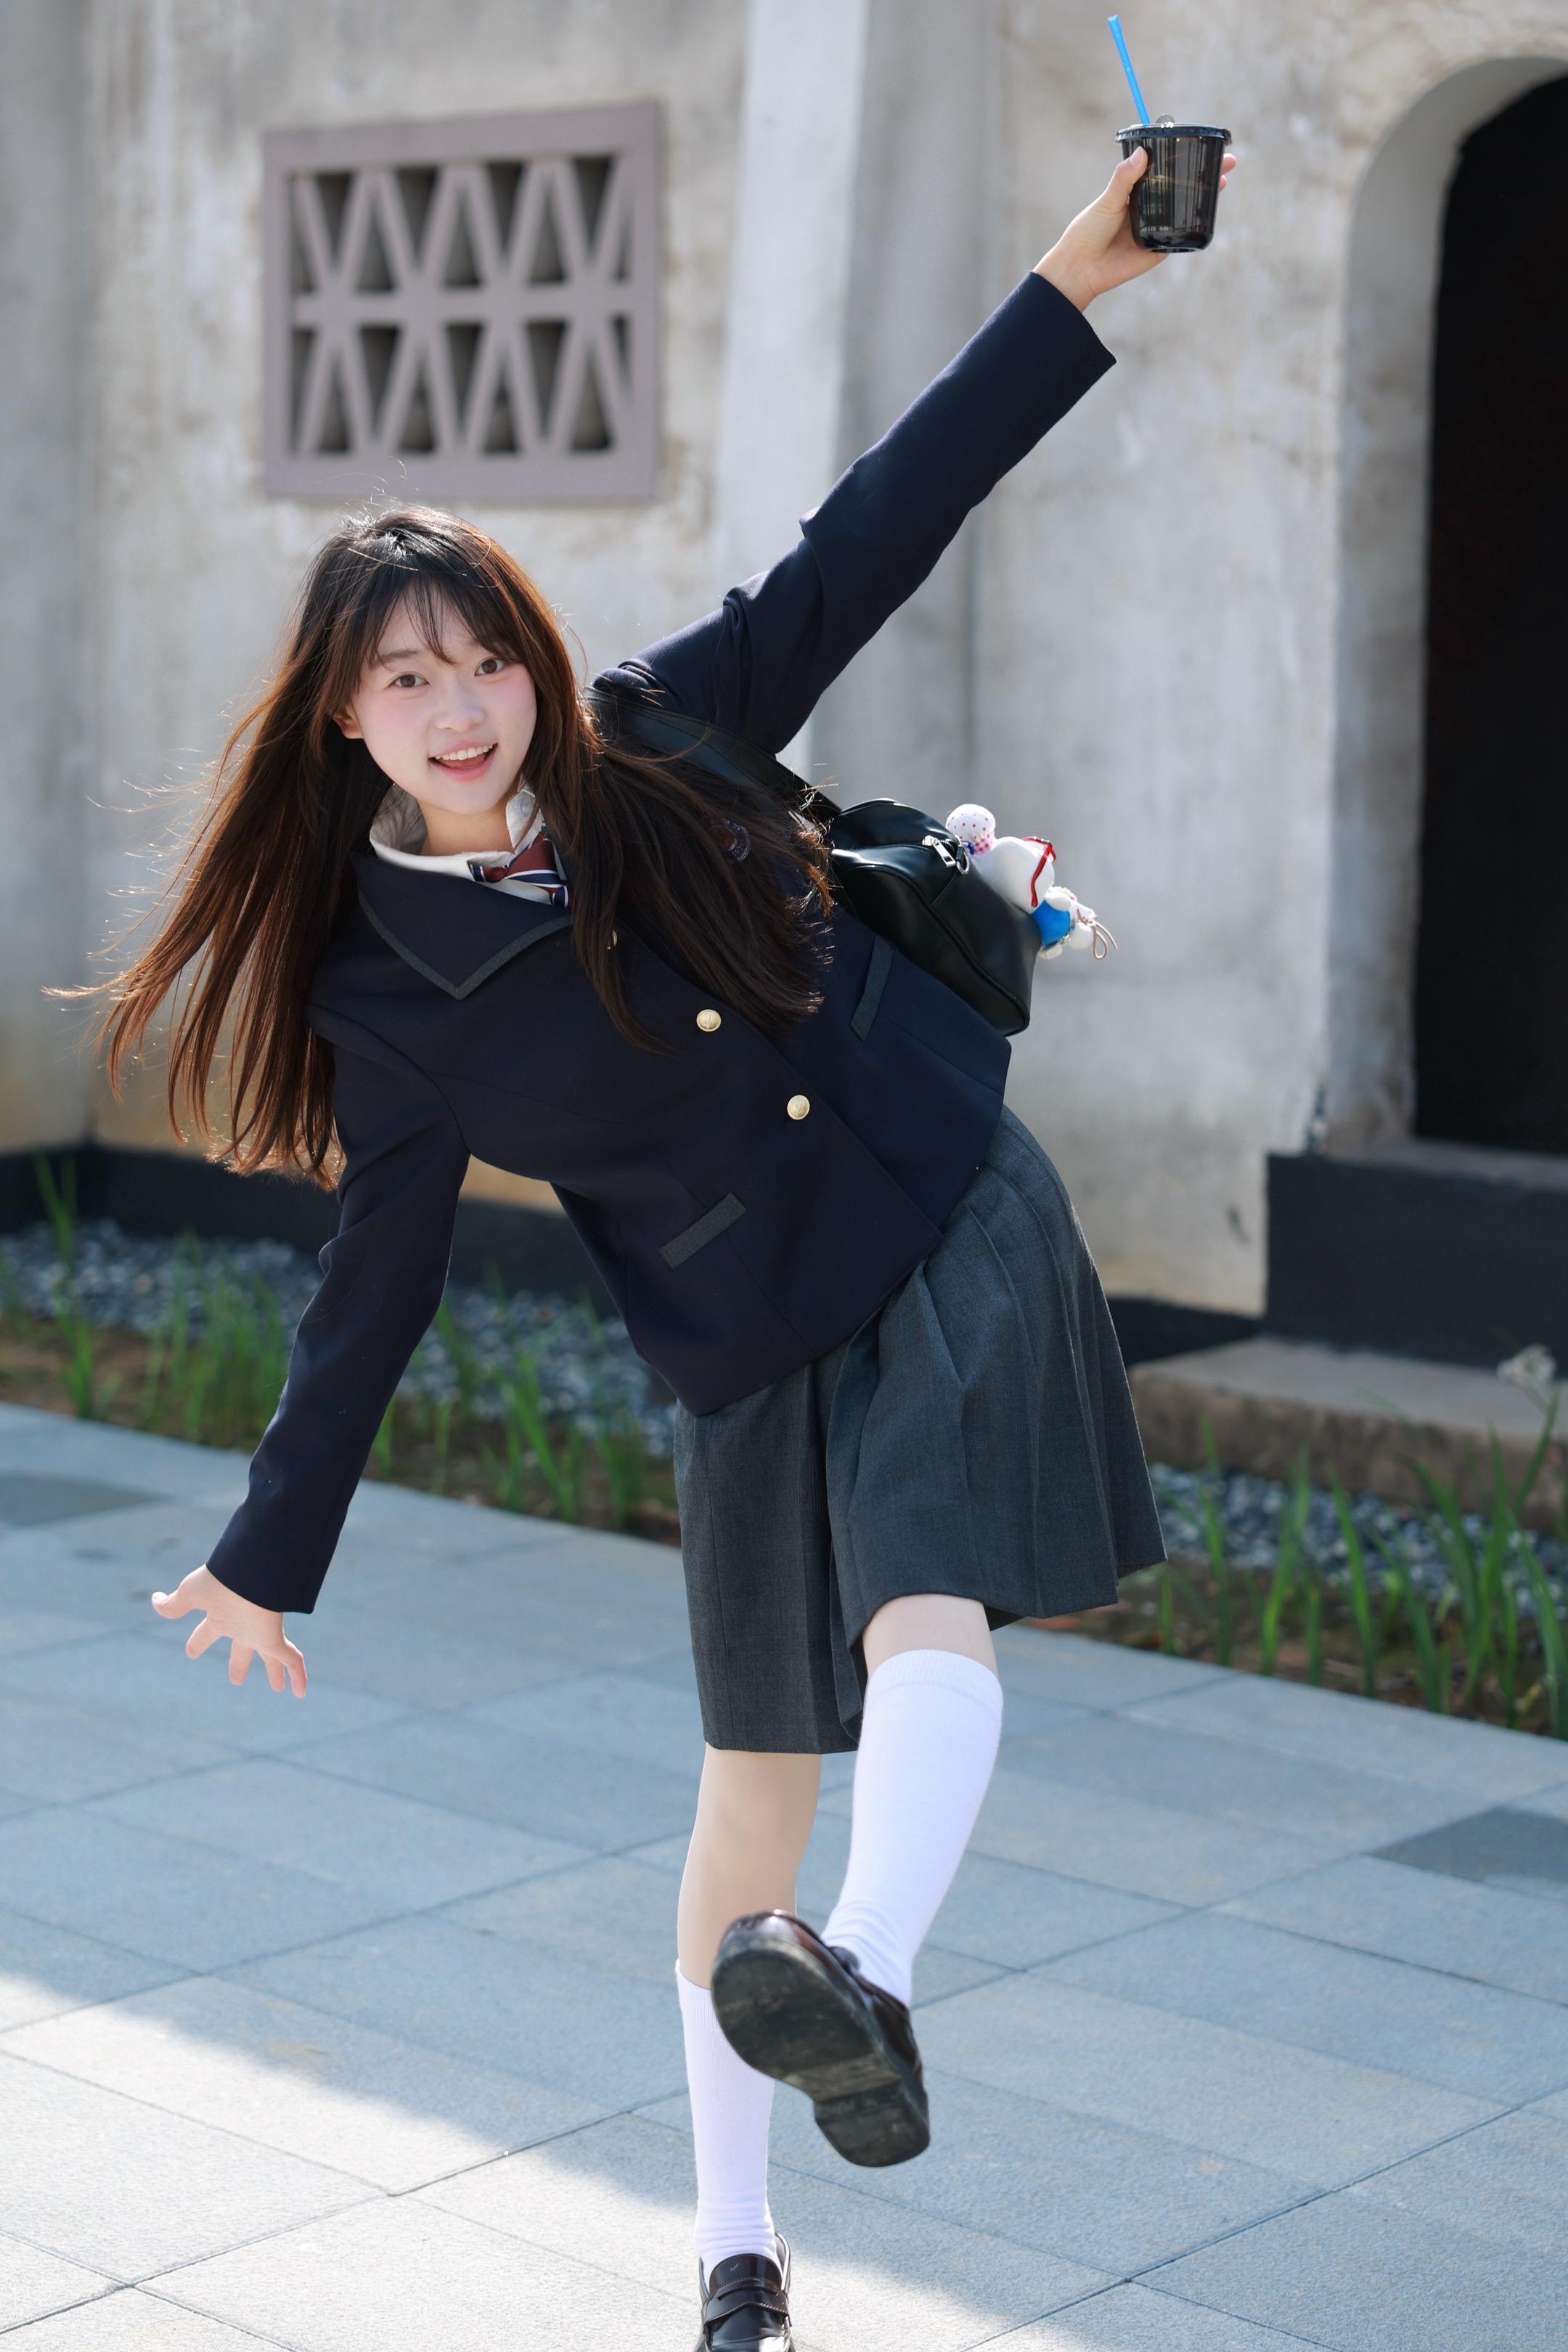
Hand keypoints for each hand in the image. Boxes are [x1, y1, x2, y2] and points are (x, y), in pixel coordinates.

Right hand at [152, 1566, 306, 1696]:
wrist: (247, 1572)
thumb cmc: (219, 1581)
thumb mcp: (190, 1594)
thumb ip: (174, 1604)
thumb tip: (155, 1601)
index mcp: (221, 1617)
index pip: (206, 1633)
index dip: (198, 1642)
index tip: (191, 1652)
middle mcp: (242, 1626)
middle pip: (242, 1649)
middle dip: (240, 1663)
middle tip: (237, 1680)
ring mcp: (261, 1633)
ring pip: (272, 1657)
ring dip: (275, 1672)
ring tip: (279, 1688)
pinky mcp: (276, 1638)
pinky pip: (292, 1660)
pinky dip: (299, 1676)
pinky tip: (302, 1692)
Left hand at [1035, 144, 1238, 308]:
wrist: (1081, 268)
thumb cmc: (1087, 231)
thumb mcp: (1107, 200)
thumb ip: (1123, 178)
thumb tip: (1142, 153)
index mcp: (1138, 191)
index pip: (1167, 170)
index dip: (1185, 157)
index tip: (1204, 143)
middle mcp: (1151, 207)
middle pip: (1183, 187)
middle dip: (1206, 174)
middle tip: (1228, 161)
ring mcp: (1158, 228)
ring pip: (1186, 209)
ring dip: (1207, 196)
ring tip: (1223, 180)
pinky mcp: (1160, 249)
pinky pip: (1182, 236)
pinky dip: (1197, 224)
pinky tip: (1211, 210)